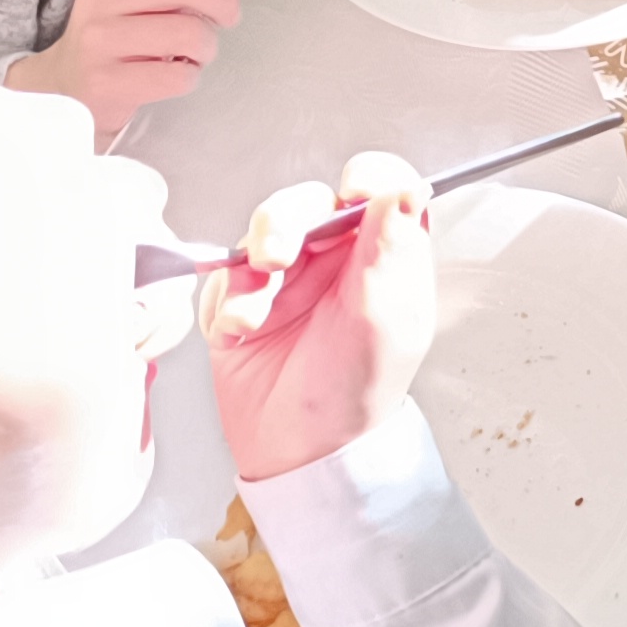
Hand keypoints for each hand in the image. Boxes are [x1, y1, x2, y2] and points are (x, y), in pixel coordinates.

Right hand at [5, 0, 256, 145]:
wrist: (64, 89)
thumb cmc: (116, 37)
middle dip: (224, 1)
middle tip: (229, 17)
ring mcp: (99, 39)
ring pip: (187, 32)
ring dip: (206, 46)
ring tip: (194, 53)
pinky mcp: (106, 81)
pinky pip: (177, 76)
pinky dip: (189, 77)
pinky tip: (174, 75)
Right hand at [202, 151, 434, 481]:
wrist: (304, 450)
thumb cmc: (358, 389)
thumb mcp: (388, 323)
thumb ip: (393, 252)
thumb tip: (402, 191)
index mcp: (384, 253)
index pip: (383, 189)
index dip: (370, 176)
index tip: (356, 189)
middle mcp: (335, 256)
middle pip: (310, 202)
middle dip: (286, 219)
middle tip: (277, 253)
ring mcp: (286, 275)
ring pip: (261, 230)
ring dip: (252, 259)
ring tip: (255, 307)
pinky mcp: (241, 299)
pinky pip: (224, 277)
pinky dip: (229, 300)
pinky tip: (242, 329)